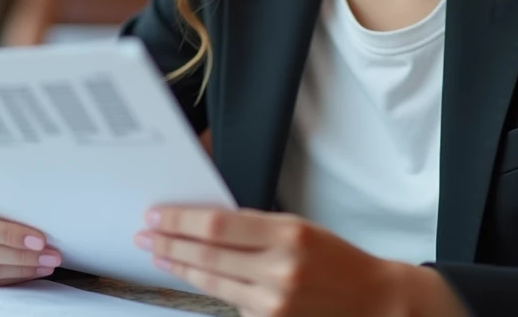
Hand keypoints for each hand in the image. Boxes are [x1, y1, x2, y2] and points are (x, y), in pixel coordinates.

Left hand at [135, 207, 465, 316]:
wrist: (371, 301)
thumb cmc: (337, 260)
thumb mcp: (300, 228)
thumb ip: (256, 226)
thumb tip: (206, 221)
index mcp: (288, 234)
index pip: (218, 225)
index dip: (181, 220)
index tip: (158, 215)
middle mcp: (279, 270)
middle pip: (207, 254)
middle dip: (170, 242)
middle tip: (146, 233)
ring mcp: (273, 303)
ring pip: (211, 281)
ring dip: (178, 266)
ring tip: (157, 254)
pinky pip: (228, 302)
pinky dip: (205, 287)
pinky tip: (188, 276)